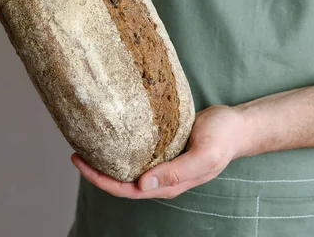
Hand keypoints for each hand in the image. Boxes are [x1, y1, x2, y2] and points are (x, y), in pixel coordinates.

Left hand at [71, 105, 246, 198]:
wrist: (237, 125)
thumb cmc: (223, 139)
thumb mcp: (204, 155)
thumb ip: (177, 172)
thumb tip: (142, 184)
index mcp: (168, 184)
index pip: (126, 189)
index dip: (101, 179)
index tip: (79, 161)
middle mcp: (161, 175)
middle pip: (122, 180)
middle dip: (97, 170)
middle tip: (76, 151)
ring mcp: (162, 161)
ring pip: (128, 165)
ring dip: (107, 158)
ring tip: (87, 142)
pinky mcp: (164, 145)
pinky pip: (138, 149)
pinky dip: (121, 144)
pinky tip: (112, 132)